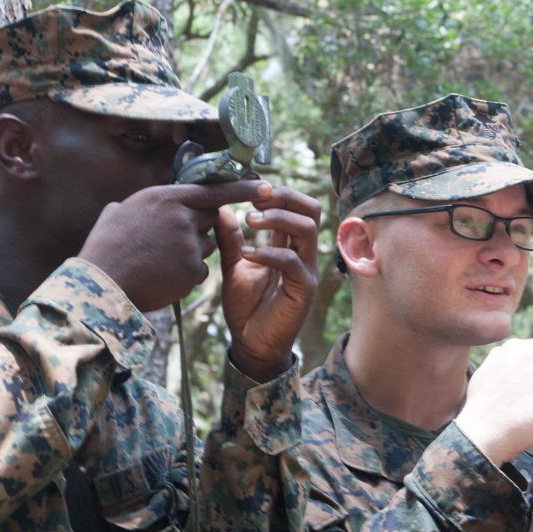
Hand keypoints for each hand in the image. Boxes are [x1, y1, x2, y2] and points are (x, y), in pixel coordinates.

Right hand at [78, 182, 275, 311]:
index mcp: (166, 198)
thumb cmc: (104, 248)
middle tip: (171, 241)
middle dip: (199, 228)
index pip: (214, 189)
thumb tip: (130, 208)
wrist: (102, 285)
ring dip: (191, 254)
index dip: (242, 189)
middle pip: (211, 219)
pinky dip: (185, 276)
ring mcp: (190, 244)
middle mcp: (183, 217)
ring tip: (160, 263)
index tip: (266, 186)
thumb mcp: (116, 214)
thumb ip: (137, 207)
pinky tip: (163, 278)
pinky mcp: (193, 270)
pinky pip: (200, 271)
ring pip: (206, 247)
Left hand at [215, 184, 319, 381]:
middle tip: (256, 198)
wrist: (250, 343)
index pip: (295, 205)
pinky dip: (268, 253)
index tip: (250, 188)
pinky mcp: (303, 288)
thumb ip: (230, 238)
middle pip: (311, 209)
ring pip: (307, 228)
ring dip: (278, 218)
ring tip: (250, 221)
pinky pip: (292, 261)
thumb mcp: (233, 265)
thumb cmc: (246, 306)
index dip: (276, 192)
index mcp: (287, 244)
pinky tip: (247, 254)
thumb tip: (221, 206)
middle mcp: (301, 253)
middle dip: (285, 196)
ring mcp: (305, 269)